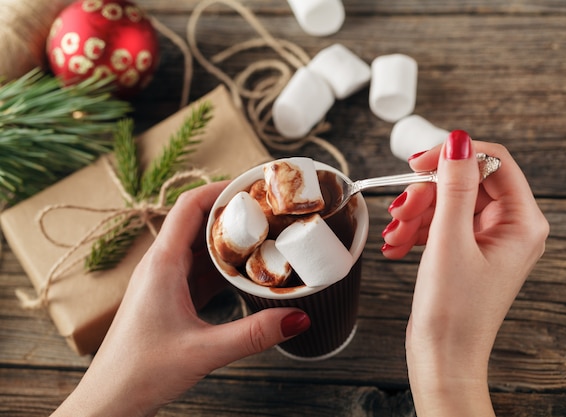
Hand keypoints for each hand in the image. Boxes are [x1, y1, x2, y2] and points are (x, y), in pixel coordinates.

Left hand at [52, 182, 309, 416]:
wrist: (110, 400)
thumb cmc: (141, 372)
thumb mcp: (204, 351)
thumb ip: (253, 334)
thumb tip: (298, 318)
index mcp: (162, 264)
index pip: (190, 206)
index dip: (222, 189)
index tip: (253, 186)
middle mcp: (161, 265)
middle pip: (198, 221)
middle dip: (233, 213)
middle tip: (269, 211)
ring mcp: (164, 281)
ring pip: (200, 246)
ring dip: (230, 240)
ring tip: (264, 237)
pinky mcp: (169, 297)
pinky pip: (200, 270)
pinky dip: (224, 266)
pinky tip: (246, 273)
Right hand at [381, 131, 548, 415]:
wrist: (443, 358)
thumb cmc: (453, 313)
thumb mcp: (449, 241)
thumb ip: (454, 186)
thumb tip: (459, 141)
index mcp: (521, 222)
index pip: (493, 161)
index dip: (453, 156)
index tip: (417, 163)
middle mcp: (510, 227)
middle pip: (465, 182)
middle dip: (426, 193)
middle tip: (399, 211)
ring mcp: (488, 239)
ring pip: (447, 201)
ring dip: (415, 213)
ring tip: (393, 235)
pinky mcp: (467, 250)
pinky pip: (440, 222)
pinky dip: (416, 230)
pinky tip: (396, 246)